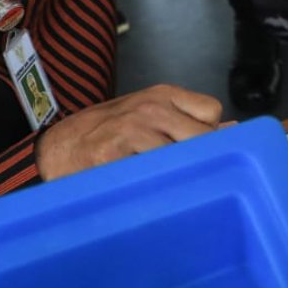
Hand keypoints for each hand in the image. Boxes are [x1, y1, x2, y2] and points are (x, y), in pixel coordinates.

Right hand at [35, 84, 224, 180]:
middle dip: (200, 159)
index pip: (210, 110)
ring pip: (181, 158)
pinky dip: (156, 186)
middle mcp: (151, 108)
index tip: (200, 152)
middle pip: (202, 136)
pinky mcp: (115, 154)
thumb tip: (232, 130)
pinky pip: (152, 174)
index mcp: (162, 95)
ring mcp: (133, 130)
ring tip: (170, 187)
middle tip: (190, 177)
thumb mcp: (148, 116)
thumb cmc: (106, 133)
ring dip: (180, 176)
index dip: (209, 134)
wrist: (55, 149)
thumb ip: (186, 120)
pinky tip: (149, 191)